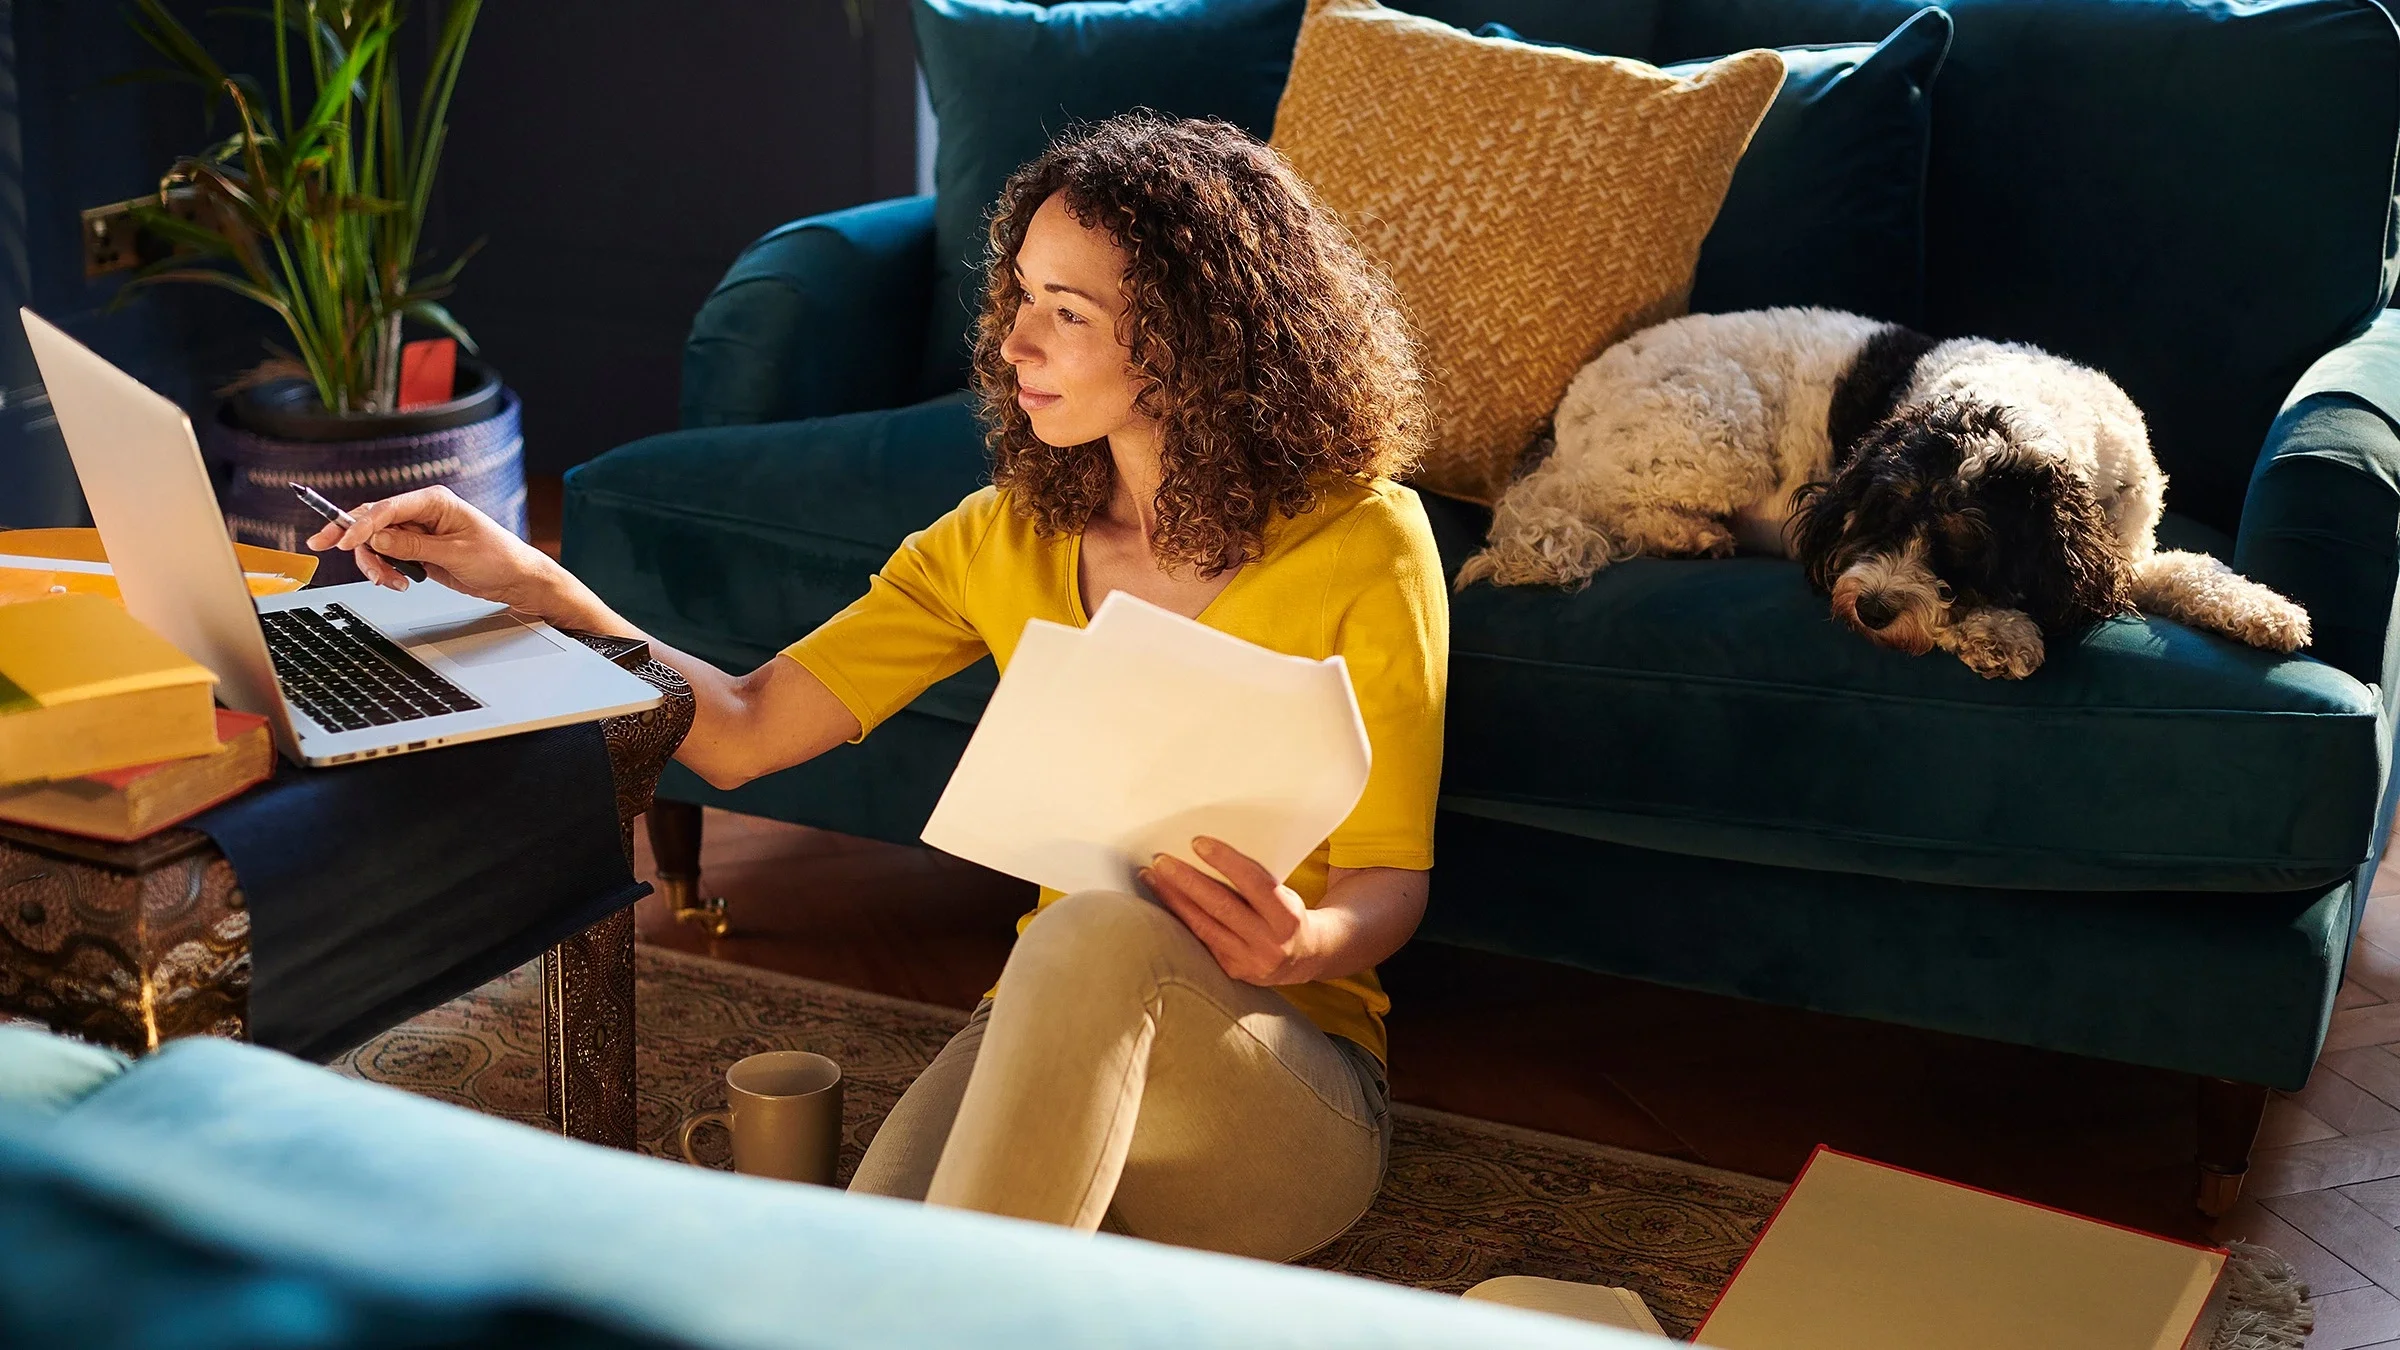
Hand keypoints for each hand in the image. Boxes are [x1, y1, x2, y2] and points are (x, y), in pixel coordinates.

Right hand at [305, 485, 561, 613]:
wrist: (516, 578)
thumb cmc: (498, 557)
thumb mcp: (455, 554)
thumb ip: (414, 546)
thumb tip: (377, 539)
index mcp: (434, 501)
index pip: (387, 508)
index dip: (360, 524)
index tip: (341, 541)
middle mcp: (422, 512)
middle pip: (372, 521)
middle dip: (353, 539)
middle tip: (326, 549)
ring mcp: (417, 532)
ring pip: (375, 542)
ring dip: (374, 563)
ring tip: (392, 582)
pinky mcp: (417, 550)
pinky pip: (387, 556)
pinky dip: (384, 570)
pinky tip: (396, 582)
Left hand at [1140, 837, 1328, 986]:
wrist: (1304, 957)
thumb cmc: (1287, 914)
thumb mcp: (1284, 896)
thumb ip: (1255, 882)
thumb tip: (1207, 853)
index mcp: (1287, 917)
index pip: (1254, 883)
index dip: (1225, 861)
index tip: (1197, 842)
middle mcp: (1269, 942)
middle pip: (1221, 906)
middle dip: (1187, 881)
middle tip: (1161, 861)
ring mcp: (1249, 961)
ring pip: (1204, 926)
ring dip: (1174, 900)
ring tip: (1152, 878)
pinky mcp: (1232, 972)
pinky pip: (1200, 942)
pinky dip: (1180, 920)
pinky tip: (1163, 903)